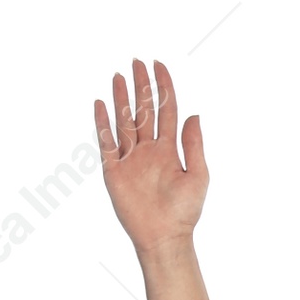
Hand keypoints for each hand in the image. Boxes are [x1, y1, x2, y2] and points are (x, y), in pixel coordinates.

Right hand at [94, 57, 207, 255]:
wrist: (164, 237)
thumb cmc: (184, 212)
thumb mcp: (198, 176)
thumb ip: (194, 145)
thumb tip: (194, 115)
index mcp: (169, 149)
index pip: (166, 110)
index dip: (163, 87)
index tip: (159, 65)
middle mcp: (149, 150)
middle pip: (143, 110)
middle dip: (141, 86)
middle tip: (137, 61)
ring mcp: (130, 159)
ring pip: (124, 121)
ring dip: (121, 99)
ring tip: (118, 75)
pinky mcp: (114, 172)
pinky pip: (107, 143)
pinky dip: (103, 124)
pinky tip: (100, 104)